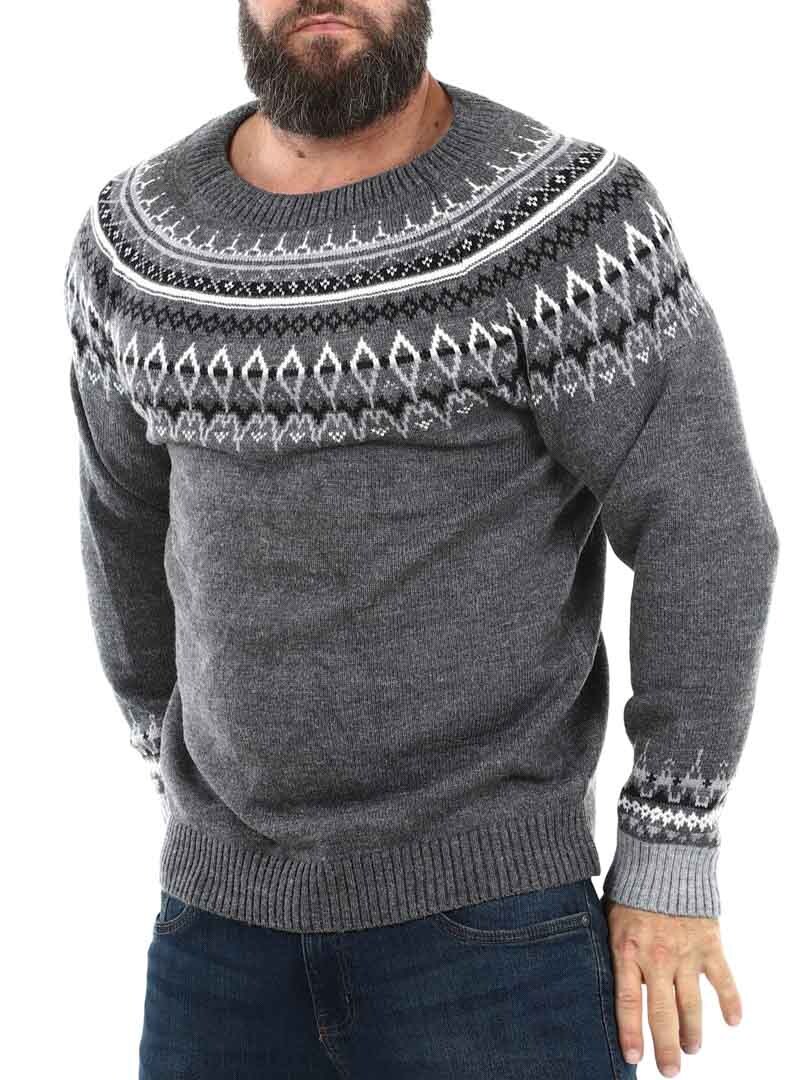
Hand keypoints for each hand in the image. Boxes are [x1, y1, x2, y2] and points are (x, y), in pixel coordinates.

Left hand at [604, 898, 741, 1076]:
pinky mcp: (710, 942)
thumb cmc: (630, 884)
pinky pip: (723, 980)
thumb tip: (598, 968)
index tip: (632, 1057)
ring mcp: (686, 952)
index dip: (630, 1032)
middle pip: (662, 1013)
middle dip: (666, 1046)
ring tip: (691, 1048)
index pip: (627, 1001)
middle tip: (670, 1070)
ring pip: (691, 1004)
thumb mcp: (608, 914)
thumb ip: (610, 945)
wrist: (663, 854)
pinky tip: (732, 1021)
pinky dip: (730, 1001)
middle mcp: (657, 957)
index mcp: (627, 950)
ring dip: (692, 1030)